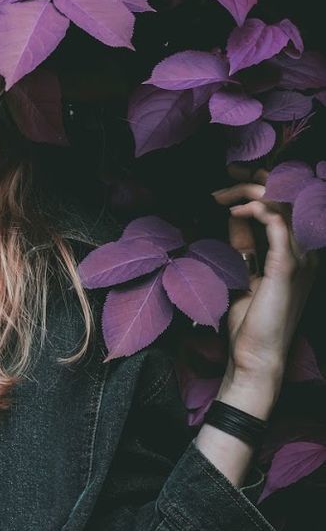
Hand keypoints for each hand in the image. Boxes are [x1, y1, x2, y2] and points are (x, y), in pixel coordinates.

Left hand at [212, 166, 319, 417]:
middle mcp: (306, 251)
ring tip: (224, 191)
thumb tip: (234, 212)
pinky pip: (278, 223)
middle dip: (257, 179)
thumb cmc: (249, 321)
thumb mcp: (244, 271)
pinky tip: (237, 208)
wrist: (254, 356)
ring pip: (284, 205)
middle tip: (227, 174)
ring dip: (252, 190)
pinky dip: (258, 208)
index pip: (288, 204)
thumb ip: (243, 242)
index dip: (264, 183)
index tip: (232, 176)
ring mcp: (300, 258)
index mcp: (298, 252)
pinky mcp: (287, 267)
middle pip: (288, 198)